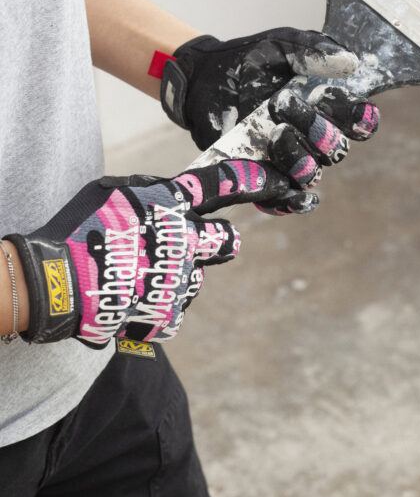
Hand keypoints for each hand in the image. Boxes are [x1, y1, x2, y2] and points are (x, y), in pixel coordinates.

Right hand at [6, 159, 289, 347]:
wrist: (58, 283)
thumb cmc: (79, 229)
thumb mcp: (113, 191)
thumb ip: (151, 191)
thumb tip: (172, 195)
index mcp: (171, 203)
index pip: (226, 184)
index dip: (259, 182)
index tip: (284, 183)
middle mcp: (186, 239)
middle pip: (228, 240)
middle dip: (219, 242)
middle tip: (191, 247)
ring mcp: (180, 280)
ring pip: (195, 278)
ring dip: (175, 276)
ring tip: (135, 277)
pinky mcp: (169, 314)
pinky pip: (174, 309)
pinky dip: (156, 306)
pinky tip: (131, 298)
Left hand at [161, 29, 379, 213]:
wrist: (206, 79)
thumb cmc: (250, 62)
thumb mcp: (281, 46)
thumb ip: (313, 51)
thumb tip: (350, 63)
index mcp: (327, 108)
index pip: (359, 122)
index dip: (362, 120)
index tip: (357, 112)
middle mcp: (314, 139)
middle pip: (336, 150)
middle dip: (318, 129)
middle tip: (284, 104)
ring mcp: (290, 162)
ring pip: (311, 174)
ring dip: (298, 156)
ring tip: (274, 133)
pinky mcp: (265, 179)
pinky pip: (285, 201)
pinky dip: (292, 202)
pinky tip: (295, 196)